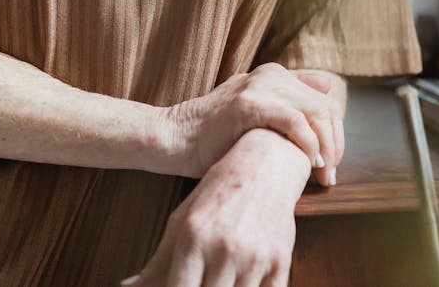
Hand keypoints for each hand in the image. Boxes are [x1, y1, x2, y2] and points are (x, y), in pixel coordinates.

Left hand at [120, 129, 300, 285]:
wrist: (266, 163)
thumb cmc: (217, 193)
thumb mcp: (183, 220)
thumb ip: (157, 262)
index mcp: (193, 236)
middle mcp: (224, 247)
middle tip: (198, 283)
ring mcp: (255, 257)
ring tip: (217, 280)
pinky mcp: (280, 264)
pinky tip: (238, 283)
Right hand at [164, 62, 343, 186]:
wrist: (177, 137)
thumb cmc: (216, 134)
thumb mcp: (253, 109)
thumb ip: (283, 104)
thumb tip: (324, 96)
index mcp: (274, 74)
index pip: (325, 95)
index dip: (334, 129)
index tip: (330, 159)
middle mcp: (271, 74)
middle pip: (326, 105)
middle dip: (334, 142)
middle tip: (329, 176)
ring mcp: (260, 85)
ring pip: (317, 111)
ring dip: (326, 146)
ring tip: (322, 174)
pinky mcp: (250, 103)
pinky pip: (295, 121)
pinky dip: (308, 143)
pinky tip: (309, 162)